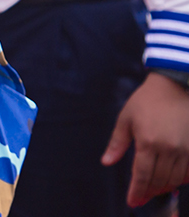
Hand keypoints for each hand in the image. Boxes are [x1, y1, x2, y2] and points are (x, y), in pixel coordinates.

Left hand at [102, 72, 188, 205]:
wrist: (174, 87)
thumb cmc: (146, 101)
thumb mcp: (125, 119)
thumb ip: (117, 143)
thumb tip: (106, 162)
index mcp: (148, 143)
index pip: (142, 175)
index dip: (137, 191)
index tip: (132, 202)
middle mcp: (168, 149)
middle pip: (159, 181)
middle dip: (149, 192)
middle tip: (141, 197)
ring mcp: (185, 150)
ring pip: (175, 180)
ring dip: (164, 188)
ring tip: (154, 190)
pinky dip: (181, 180)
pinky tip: (172, 181)